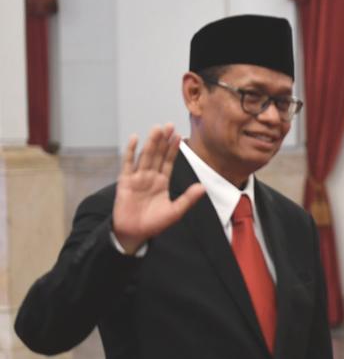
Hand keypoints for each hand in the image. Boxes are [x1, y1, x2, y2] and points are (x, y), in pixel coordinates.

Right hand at [112, 124, 205, 253]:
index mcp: (162, 182)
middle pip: (157, 155)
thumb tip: (202, 187)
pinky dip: (131, 151)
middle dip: (163, 140)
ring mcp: (137, 178)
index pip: (169, 162)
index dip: (173, 149)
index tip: (179, 135)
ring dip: (151, 142)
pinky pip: (128, 164)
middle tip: (169, 125)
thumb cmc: (154, 224)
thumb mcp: (175, 211)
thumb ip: (188, 199)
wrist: (134, 234)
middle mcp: (150, 177)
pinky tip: (135, 138)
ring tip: (157, 128)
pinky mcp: (125, 182)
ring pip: (145, 156)